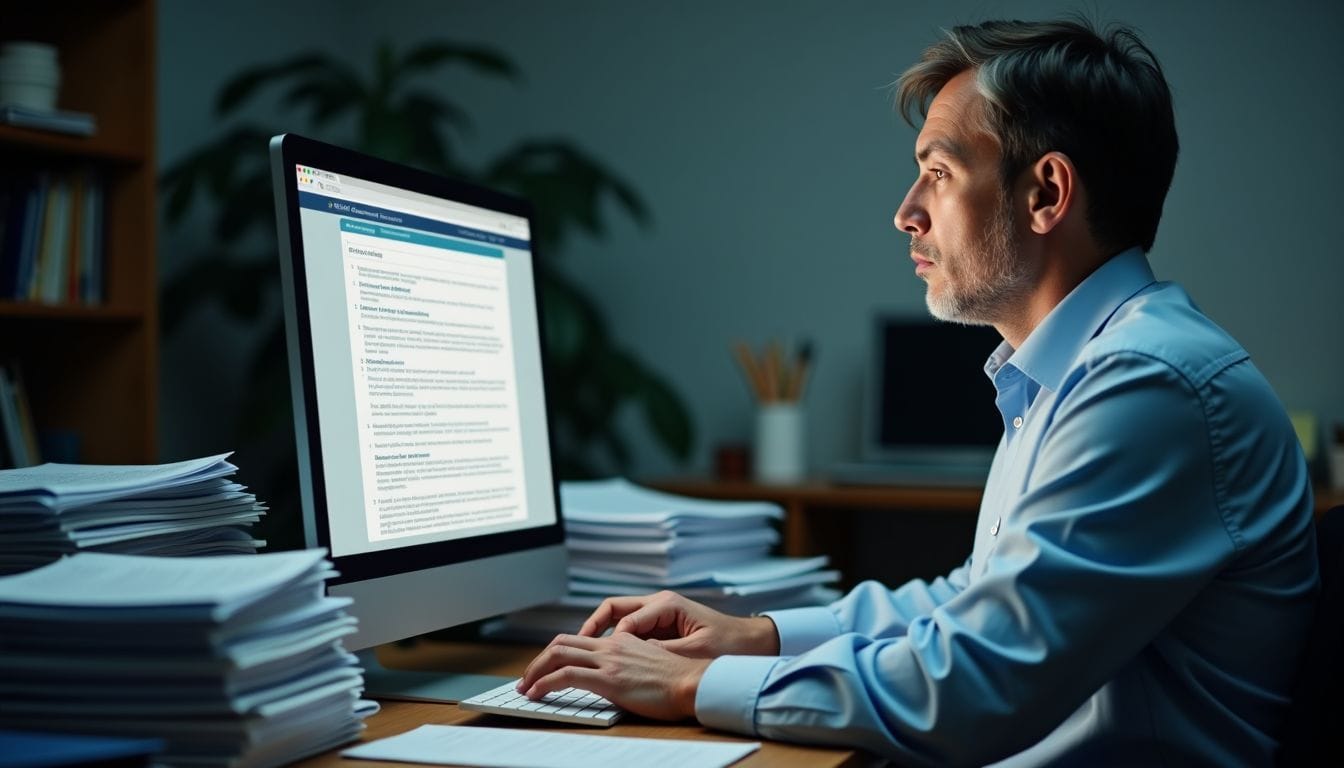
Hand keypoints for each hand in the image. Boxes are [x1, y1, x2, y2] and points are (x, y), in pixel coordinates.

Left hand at [518, 632, 710, 720]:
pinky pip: (566, 676)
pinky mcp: (608, 678)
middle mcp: (611, 645)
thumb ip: (631, 665)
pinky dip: (544, 683)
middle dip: (539, 660)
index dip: (557, 653)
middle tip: (527, 677)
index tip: (546, 669)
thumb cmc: (679, 681)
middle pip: (562, 643)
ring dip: (535, 671)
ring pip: (558, 654)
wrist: (694, 683)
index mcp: (622, 641)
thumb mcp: (651, 665)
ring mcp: (608, 660)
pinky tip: (536, 694)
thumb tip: (619, 677)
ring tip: (525, 687)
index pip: (579, 640)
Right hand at [578, 590, 779, 657]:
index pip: (625, 620)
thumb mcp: (696, 650)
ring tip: (585, 651)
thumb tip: (633, 656)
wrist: (751, 642)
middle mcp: (659, 603)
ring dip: (601, 632)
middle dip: (592, 626)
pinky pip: (629, 628)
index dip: (612, 641)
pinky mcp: (660, 625)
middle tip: (575, 645)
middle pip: (613, 608)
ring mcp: (658, 613)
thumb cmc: (729, 643)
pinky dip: (615, 639)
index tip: (602, 659)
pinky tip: (608, 656)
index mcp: (666, 604)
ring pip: (618, 617)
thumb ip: (663, 651)